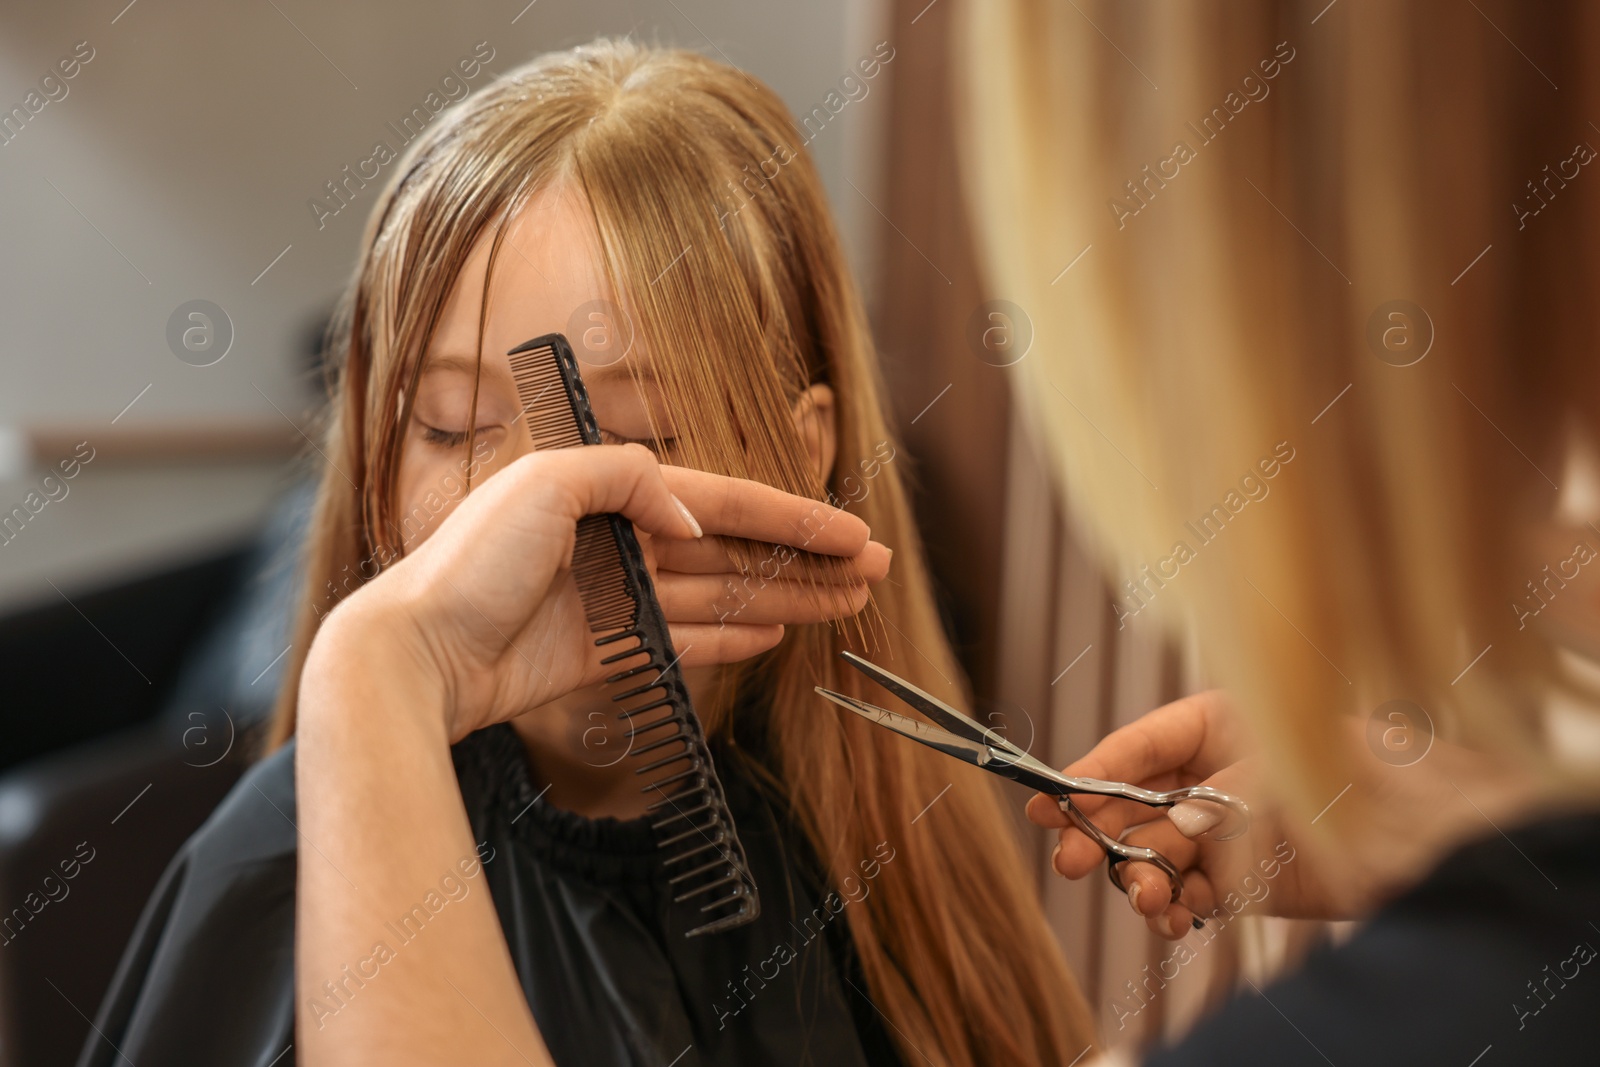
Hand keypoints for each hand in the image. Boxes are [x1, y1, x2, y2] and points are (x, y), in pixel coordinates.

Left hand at [308, 444, 887, 741]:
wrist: (413, 650)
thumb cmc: (468, 563)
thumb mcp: (545, 483)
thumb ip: (630, 481)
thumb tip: (692, 520)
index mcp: (611, 491)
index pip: (725, 502)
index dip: (794, 517)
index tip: (854, 533)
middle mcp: (620, 541)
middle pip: (735, 550)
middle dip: (804, 559)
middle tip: (871, 573)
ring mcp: (615, 599)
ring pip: (720, 596)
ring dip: (783, 598)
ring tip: (843, 605)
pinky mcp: (601, 651)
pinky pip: (683, 640)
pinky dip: (730, 636)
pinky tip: (774, 633)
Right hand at [1028, 690, 1540, 938]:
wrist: (1438, 842)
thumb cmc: (1369, 776)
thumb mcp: (1284, 771)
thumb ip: (1216, 801)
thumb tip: (1160, 834)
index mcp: (1216, 726)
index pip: (1136, 746)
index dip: (1089, 773)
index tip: (1048, 801)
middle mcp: (1208, 778)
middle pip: (1131, 806)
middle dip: (1099, 833)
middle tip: (1071, 862)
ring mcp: (1221, 833)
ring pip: (1151, 857)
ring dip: (1137, 880)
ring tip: (1146, 901)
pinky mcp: (1237, 884)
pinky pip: (1184, 898)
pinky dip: (1172, 912)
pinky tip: (1173, 921)